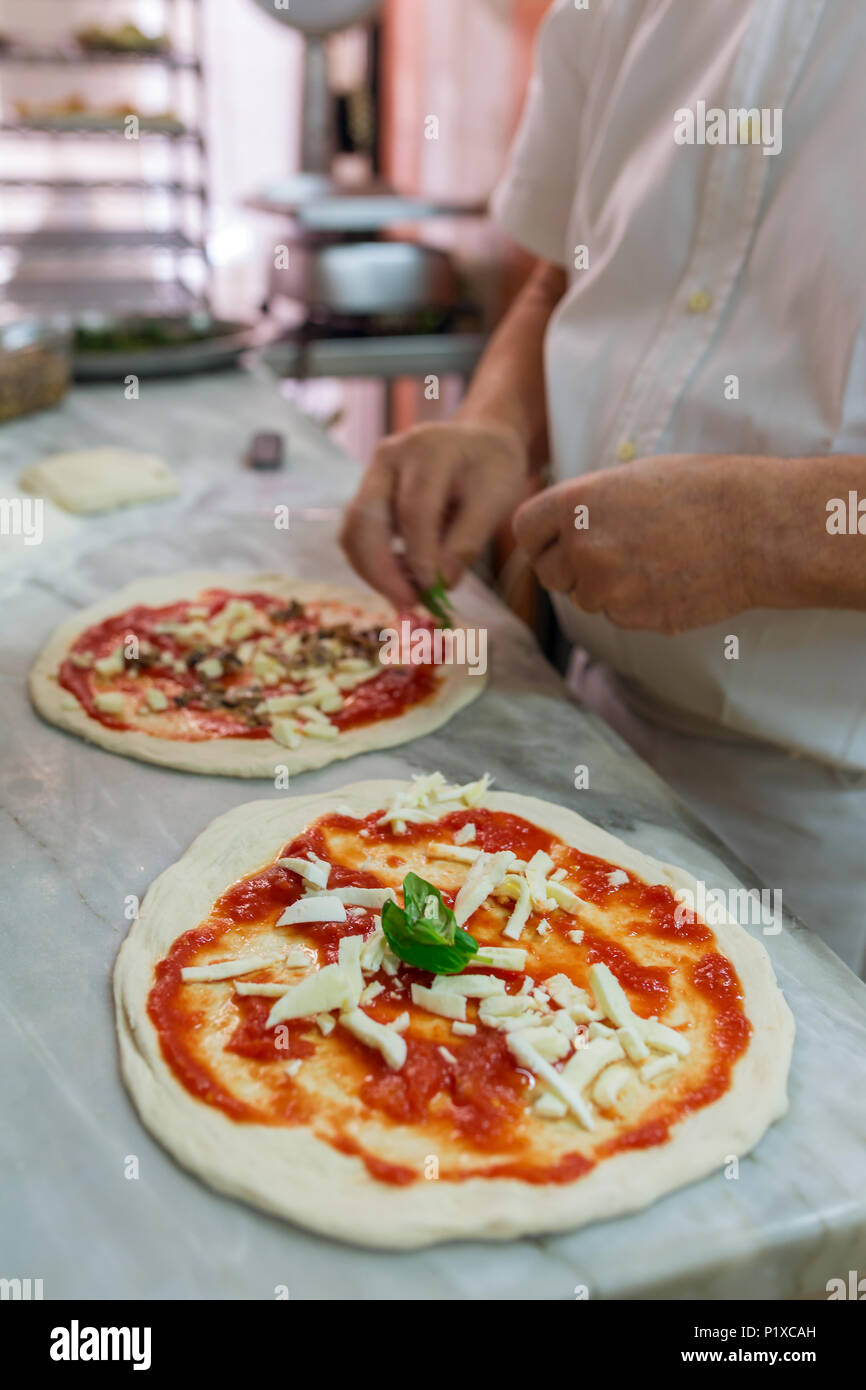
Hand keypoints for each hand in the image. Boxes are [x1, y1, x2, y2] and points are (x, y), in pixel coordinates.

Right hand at [340, 420, 529, 607]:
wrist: (480, 443)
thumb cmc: (493, 470)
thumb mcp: (496, 500)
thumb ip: (468, 541)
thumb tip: (440, 584)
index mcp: (428, 449)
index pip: (414, 509)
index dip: (420, 555)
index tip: (433, 590)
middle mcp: (390, 457)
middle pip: (366, 518)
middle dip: (382, 570)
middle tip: (408, 604)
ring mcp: (372, 474)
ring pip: (353, 530)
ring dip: (373, 571)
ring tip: (406, 597)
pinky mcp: (366, 493)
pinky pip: (357, 534)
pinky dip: (373, 564)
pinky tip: (400, 581)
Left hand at [513, 454, 770, 633]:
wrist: (755, 529)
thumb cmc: (701, 492)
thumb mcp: (632, 480)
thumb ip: (588, 506)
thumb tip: (562, 528)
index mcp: (577, 503)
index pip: (524, 531)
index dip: (540, 537)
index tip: (556, 539)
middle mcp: (582, 547)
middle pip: (547, 573)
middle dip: (569, 567)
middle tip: (608, 554)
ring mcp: (606, 587)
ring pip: (584, 599)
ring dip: (605, 587)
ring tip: (650, 561)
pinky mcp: (632, 617)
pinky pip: (617, 616)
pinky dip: (634, 604)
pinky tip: (668, 579)